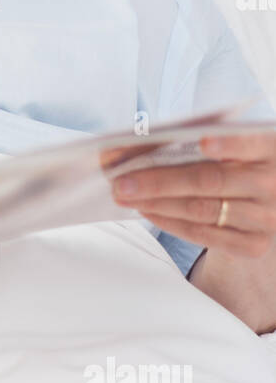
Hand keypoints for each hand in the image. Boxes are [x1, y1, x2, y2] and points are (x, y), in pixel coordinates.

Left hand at [110, 130, 275, 258]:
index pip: (249, 144)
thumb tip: (140, 143)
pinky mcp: (253, 244)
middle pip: (210, 181)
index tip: (202, 141)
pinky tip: (147, 210)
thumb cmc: (238, 160)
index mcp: (271, 149)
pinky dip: (170, 223)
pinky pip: (204, 235)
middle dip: (160, 181)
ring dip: (157, 203)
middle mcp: (273, 185)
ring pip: (201, 210)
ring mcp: (266, 218)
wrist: (263, 200)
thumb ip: (201, 138)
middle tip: (122, 181)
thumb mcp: (232, 144)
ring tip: (125, 195)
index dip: (228, 144)